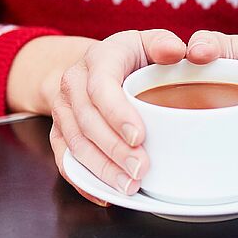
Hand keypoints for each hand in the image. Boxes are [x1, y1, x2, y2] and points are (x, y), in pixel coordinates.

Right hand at [49, 29, 185, 204]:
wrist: (93, 66)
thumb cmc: (130, 57)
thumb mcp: (147, 42)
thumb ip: (164, 44)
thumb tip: (179, 51)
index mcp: (99, 58)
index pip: (101, 87)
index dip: (117, 113)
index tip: (139, 136)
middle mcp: (73, 83)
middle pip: (88, 122)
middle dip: (114, 150)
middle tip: (141, 170)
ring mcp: (63, 110)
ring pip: (76, 144)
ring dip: (102, 169)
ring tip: (129, 187)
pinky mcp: (59, 133)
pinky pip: (65, 160)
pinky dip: (83, 181)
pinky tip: (105, 195)